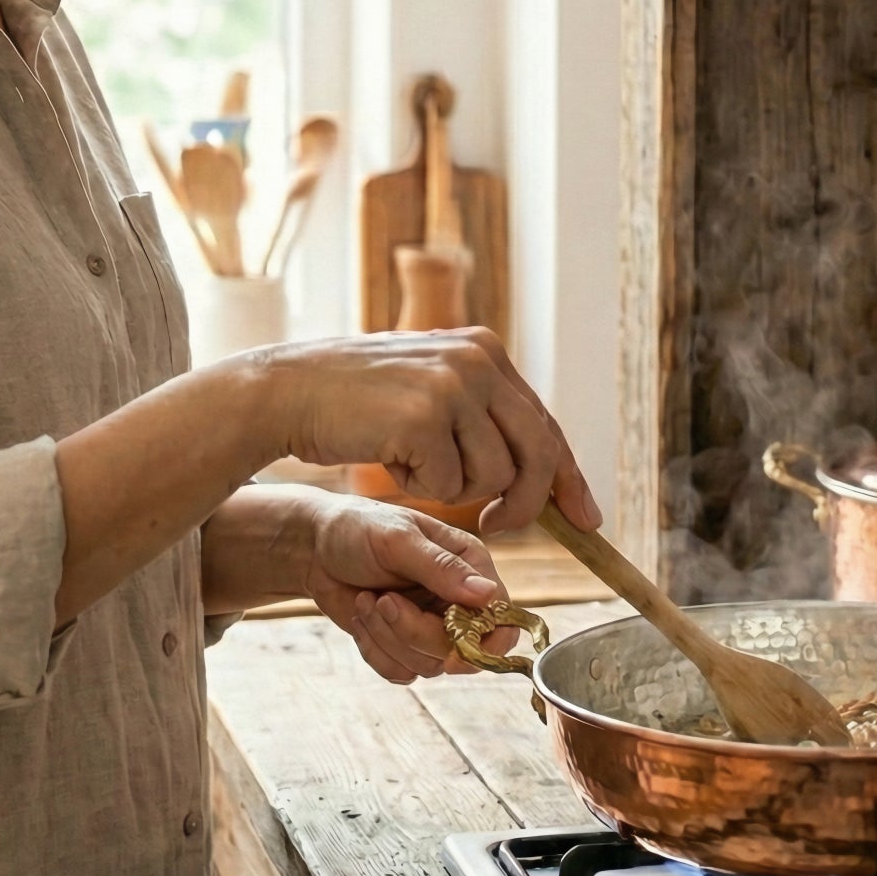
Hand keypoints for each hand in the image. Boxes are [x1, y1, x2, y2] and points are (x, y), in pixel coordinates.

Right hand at [256, 326, 601, 535]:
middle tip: (496, 526)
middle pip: (537, 452)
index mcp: (485, 350)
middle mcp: (477, 359)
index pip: (544, 422)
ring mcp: (452, 385)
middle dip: (526, 503)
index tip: (588, 519)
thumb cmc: (357, 401)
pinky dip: (419, 488)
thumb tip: (543, 469)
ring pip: (493, 477)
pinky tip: (388, 458)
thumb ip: (483, 413)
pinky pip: (448, 486)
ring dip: (453, 489)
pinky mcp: (424, 416)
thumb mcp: (432, 388)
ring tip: (410, 460)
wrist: (288, 390)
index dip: (568, 477)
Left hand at [304, 498, 516, 683]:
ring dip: (387, 637)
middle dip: (414, 633)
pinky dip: (374, 650)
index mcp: (469, 565)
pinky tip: (362, 617)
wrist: (314, 547)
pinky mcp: (403, 644)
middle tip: (384, 601)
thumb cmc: (358, 528)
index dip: (485, 643)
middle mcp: (456, 599)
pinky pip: (400, 671)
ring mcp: (430, 625)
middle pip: (461, 650)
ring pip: (427, 664)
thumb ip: (442, 568)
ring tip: (367, 601)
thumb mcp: (398, 539)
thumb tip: (488, 595)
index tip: (452, 653)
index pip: (500, 618)